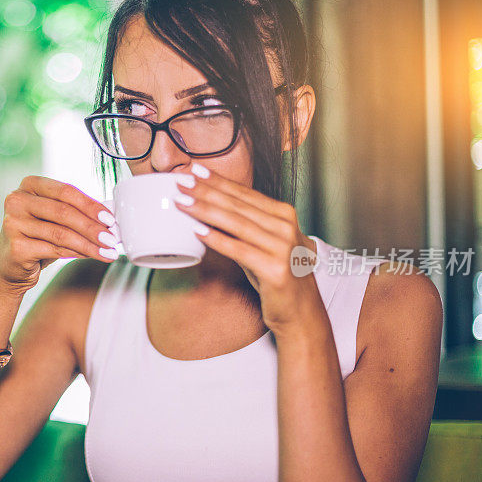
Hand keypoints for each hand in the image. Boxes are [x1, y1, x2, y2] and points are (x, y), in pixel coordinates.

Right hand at [0, 175, 119, 293]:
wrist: (12, 267)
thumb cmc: (38, 238)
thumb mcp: (55, 219)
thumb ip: (76, 212)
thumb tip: (110, 216)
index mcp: (29, 185)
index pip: (66, 191)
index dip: (91, 205)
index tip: (110, 219)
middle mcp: (17, 200)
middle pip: (64, 212)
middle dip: (92, 227)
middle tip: (112, 238)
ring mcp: (13, 223)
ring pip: (61, 233)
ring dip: (89, 244)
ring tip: (108, 251)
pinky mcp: (16, 247)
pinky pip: (55, 250)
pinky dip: (77, 253)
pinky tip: (91, 256)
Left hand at [174, 164, 321, 332]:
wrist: (300, 312)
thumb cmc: (275, 276)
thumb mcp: (260, 244)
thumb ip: (242, 226)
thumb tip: (207, 207)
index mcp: (284, 215)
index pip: (244, 193)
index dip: (218, 180)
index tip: (194, 170)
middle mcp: (286, 227)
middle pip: (238, 205)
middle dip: (206, 191)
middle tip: (181, 181)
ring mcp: (283, 247)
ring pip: (236, 224)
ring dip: (205, 210)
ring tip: (182, 202)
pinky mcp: (275, 269)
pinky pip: (239, 250)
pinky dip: (217, 240)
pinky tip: (197, 231)